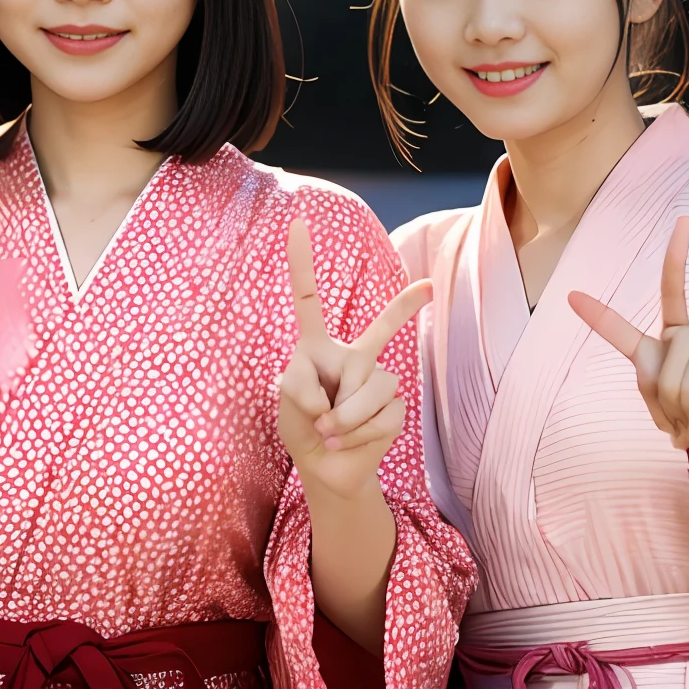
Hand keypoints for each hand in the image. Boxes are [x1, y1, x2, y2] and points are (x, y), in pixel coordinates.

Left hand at [277, 217, 426, 499]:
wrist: (324, 466)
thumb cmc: (301, 426)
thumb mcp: (286, 402)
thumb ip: (300, 389)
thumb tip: (333, 400)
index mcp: (317, 345)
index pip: (309, 298)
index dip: (301, 261)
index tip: (298, 222)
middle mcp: (352, 355)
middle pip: (376, 335)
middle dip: (393, 323)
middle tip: (402, 320)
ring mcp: (378, 379)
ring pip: (369, 390)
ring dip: (344, 421)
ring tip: (330, 432)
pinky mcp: (395, 406)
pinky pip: (381, 417)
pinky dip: (357, 436)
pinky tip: (349, 441)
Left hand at [569, 217, 688, 468]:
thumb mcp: (656, 399)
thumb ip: (651, 378)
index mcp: (674, 335)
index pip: (673, 290)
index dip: (675, 257)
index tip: (685, 219)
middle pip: (664, 359)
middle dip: (665, 398)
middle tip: (680, 419)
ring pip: (687, 375)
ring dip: (686, 407)